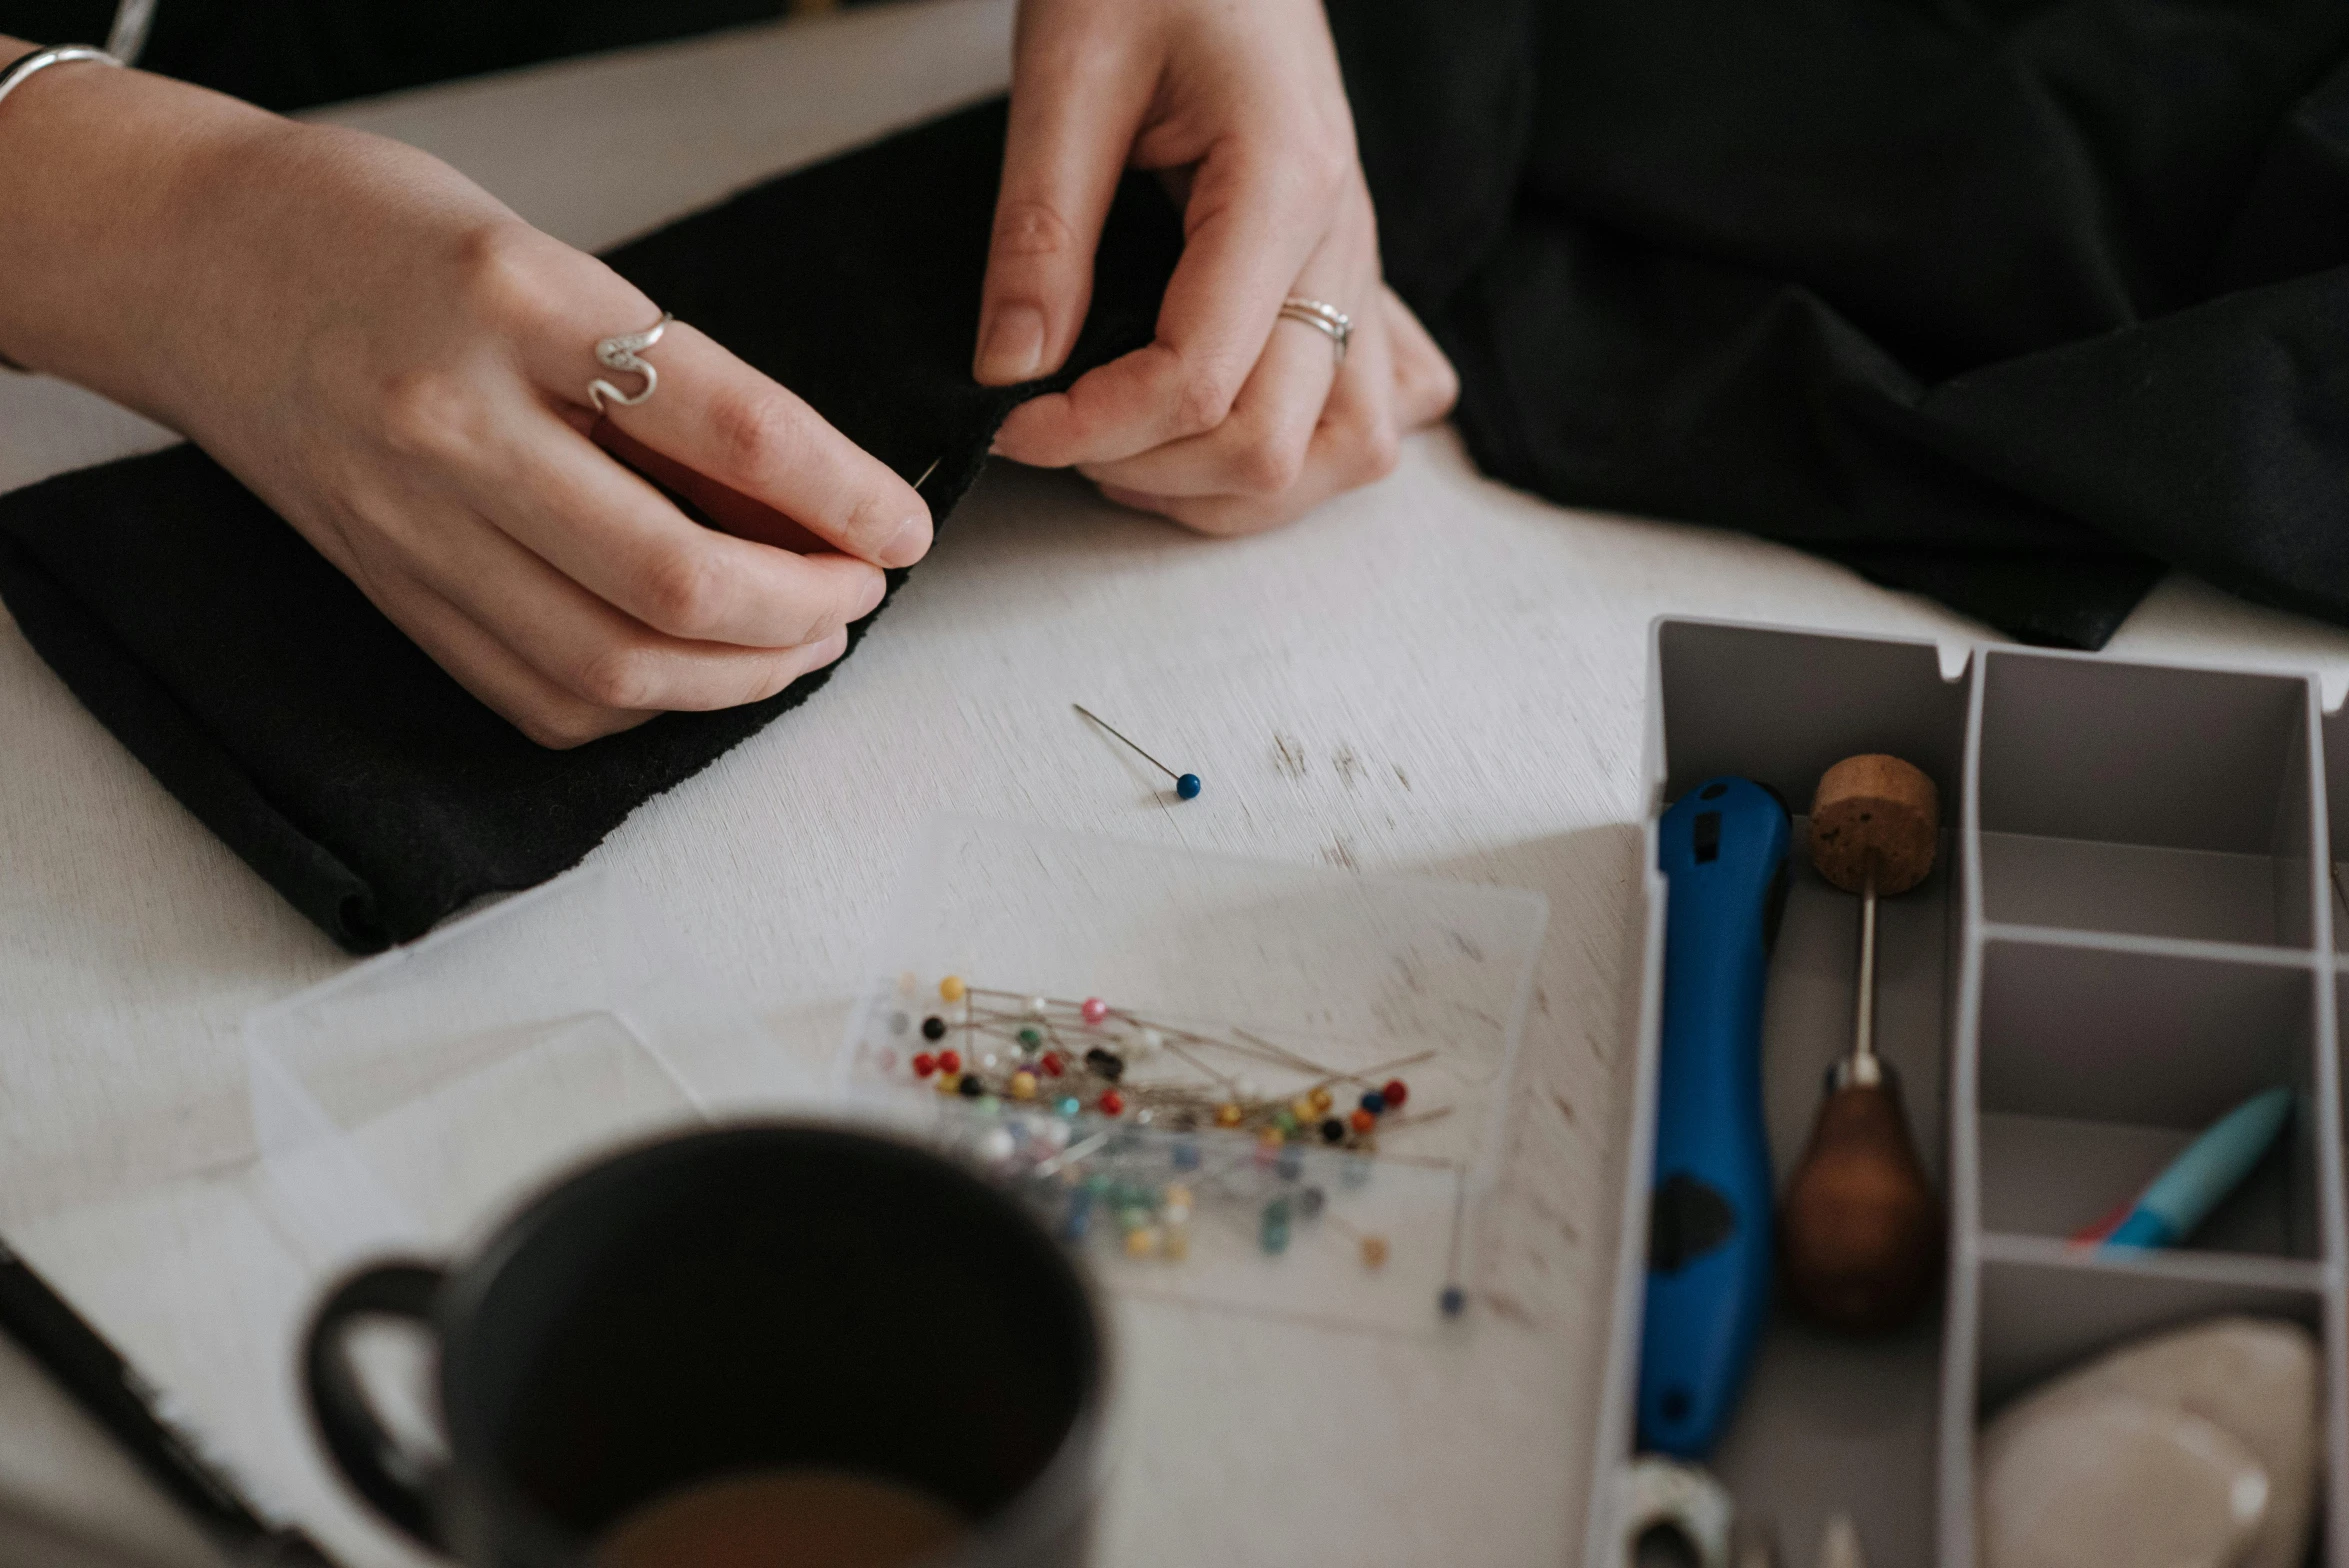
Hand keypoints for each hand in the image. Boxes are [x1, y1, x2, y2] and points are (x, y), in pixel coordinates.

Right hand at [0, 60, 928, 746]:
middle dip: (806, 611)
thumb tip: (811, 503)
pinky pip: (538, 695)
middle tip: (859, 594)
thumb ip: (670, 381)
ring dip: (741, 676)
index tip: (906, 526)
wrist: (189, 264)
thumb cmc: (380, 238)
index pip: (733, 431)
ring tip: (802, 640)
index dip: (848, 498)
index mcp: (517, 307)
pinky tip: (694, 670)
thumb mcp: (550, 259)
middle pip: (676, 582)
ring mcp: (411, 525)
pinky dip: (644, 702)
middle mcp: (456, 426)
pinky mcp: (390, 593)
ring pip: (612, 664)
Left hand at [974, 0, 1458, 534]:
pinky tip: (1211, 431)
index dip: (1091, 430)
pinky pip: (1365, 412)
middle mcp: (1344, 241)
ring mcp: (1359, 265)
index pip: (1200, 383)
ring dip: (1229, 487)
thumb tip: (1011, 374)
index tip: (1007, 421)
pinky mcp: (1348, 275)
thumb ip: (1040, 233)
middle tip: (1053, 431)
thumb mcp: (1067, 71)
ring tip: (1127, 451)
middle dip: (1148, 472)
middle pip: (1276, 447)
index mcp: (1283, 185)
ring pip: (1344, 455)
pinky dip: (1294, 455)